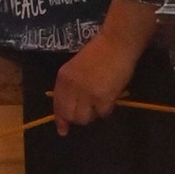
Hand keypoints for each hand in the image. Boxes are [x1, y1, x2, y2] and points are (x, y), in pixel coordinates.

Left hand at [51, 11, 151, 131]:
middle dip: (78, 118)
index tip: (63, 130)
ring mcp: (87, 93)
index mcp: (63, 77)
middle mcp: (72, 87)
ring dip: (92, 114)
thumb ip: (72, 85)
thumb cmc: (99, 51)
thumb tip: (72, 105)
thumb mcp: (77, 67)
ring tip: (100, 104)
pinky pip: (102, 113)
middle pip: (70, 115)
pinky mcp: (103, 97)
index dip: (60, 119)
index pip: (58, 104)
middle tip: (88, 113)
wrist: (116, 43)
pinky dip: (106, 109)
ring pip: (85, 117)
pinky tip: (110, 99)